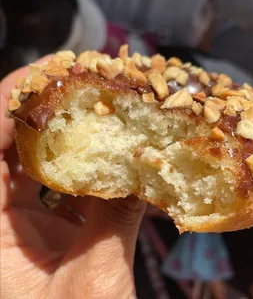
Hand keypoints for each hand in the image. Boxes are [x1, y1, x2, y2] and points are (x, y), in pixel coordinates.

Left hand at [0, 59, 145, 298]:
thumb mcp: (94, 282)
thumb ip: (113, 221)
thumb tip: (142, 168)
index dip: (6, 106)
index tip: (44, 71)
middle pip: (6, 151)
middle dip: (39, 113)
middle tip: (75, 83)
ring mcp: (17, 229)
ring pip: (33, 168)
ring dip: (63, 140)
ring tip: (93, 112)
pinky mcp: (42, 234)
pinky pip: (55, 189)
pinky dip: (79, 171)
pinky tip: (104, 157)